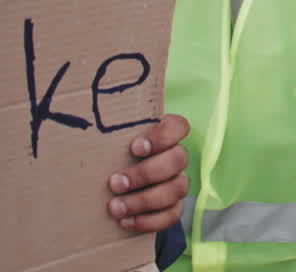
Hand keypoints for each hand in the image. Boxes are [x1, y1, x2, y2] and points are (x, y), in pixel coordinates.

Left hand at [106, 114, 190, 231]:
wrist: (109, 187)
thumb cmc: (107, 156)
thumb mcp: (107, 140)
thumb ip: (103, 131)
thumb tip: (72, 117)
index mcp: (164, 135)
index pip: (179, 126)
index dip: (163, 136)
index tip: (134, 147)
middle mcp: (175, 157)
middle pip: (179, 159)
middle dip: (146, 173)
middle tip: (115, 182)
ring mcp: (177, 182)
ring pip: (178, 188)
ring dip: (144, 200)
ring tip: (114, 207)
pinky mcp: (173, 206)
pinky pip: (172, 214)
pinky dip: (149, 220)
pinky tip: (125, 222)